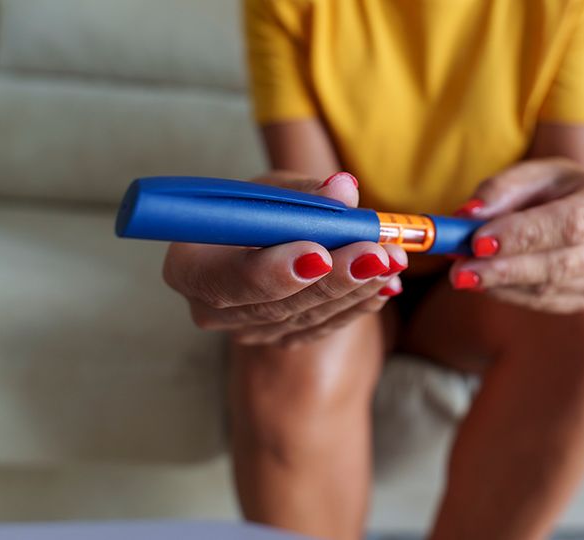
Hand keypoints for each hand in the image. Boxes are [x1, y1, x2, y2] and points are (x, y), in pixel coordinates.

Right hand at [163, 172, 406, 347]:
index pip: (228, 279)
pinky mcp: (281, 340)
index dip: (273, 271)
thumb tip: (344, 190)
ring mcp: (248, 332)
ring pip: (307, 319)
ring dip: (356, 289)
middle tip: (376, 254)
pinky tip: (387, 284)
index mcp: (190, 267)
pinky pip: (324, 328)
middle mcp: (212, 310)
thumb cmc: (259, 209)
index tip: (318, 254)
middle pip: (275, 306)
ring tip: (393, 260)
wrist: (262, 240)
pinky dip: (358, 305)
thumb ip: (306, 193)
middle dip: (333, 279)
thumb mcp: (274, 190)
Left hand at [450, 158, 583, 312]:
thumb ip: (499, 191)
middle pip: (562, 263)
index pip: (573, 223)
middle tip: (460, 269)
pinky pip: (544, 302)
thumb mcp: (531, 175)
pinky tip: (481, 282)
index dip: (526, 234)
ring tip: (460, 273)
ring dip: (500, 283)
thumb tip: (468, 215)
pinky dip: (507, 293)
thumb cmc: (554, 188)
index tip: (479, 241)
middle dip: (506, 267)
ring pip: (550, 287)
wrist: (577, 210)